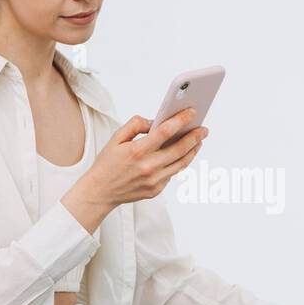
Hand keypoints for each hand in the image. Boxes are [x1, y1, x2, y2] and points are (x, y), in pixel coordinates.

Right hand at [61, 107, 207, 232]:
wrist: (100, 192)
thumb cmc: (107, 163)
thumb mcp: (116, 138)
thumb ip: (136, 125)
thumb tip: (155, 121)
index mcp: (137, 151)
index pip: (166, 131)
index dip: (181, 120)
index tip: (192, 112)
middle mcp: (148, 166)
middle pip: (180, 148)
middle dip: (195, 136)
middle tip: (204, 129)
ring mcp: (154, 180)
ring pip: (181, 163)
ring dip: (192, 150)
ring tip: (198, 141)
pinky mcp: (156, 190)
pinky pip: (172, 173)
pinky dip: (179, 161)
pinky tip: (183, 153)